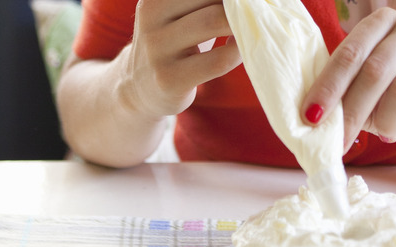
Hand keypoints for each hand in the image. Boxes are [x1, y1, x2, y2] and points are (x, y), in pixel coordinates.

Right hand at [122, 0, 242, 116]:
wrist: (138, 88)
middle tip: (256, 12)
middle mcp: (152, 15)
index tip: (249, 4)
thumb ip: (205, 3)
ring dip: (241, 24)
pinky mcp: (170, 78)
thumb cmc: (172, 43)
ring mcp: (159, 48)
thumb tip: (249, 1)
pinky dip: (237, 52)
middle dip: (240, 4)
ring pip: (214, 21)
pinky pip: (218, 60)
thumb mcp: (176, 13)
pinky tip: (241, 49)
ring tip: (250, 28)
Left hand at [301, 8, 395, 151]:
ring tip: (387, 131)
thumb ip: (344, 97)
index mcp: (384, 23)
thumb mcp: (369, 99)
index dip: (329, 87)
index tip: (312, 118)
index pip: (351, 52)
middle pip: (377, 68)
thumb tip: (311, 117)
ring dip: (390, 117)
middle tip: (343, 139)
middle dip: (355, 110)